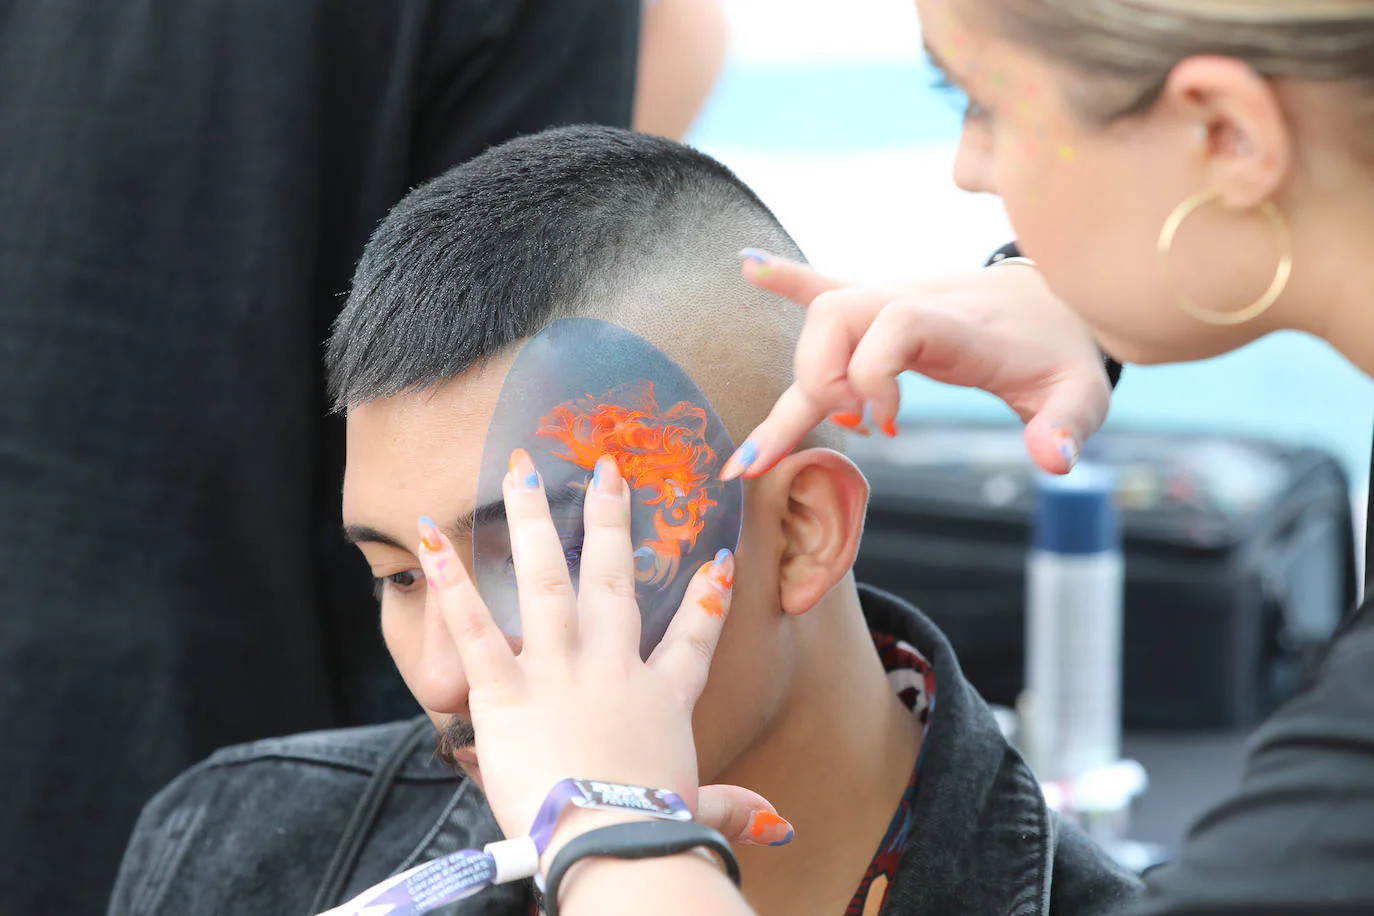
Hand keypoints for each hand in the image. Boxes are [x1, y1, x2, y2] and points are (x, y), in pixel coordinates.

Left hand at [415, 449, 790, 862]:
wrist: (613, 847)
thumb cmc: (654, 836)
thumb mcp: (700, 813)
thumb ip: (731, 807)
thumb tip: (777, 824)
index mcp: (662, 699)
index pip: (693, 638)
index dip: (707, 597)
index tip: (717, 559)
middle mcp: (614, 669)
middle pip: (615, 582)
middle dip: (611, 521)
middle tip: (607, 471)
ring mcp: (560, 672)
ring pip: (548, 580)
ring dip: (533, 522)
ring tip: (521, 472)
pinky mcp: (508, 693)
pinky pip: (476, 629)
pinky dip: (452, 581)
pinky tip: (431, 536)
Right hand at [721, 250, 1112, 478]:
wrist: (1059, 299)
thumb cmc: (1063, 354)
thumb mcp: (1081, 393)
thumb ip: (1067, 424)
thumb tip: (1055, 460)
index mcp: (958, 325)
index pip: (894, 323)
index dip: (872, 374)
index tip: (886, 427)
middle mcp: (916, 300)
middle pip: (838, 316)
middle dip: (822, 380)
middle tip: (856, 429)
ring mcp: (894, 295)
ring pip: (821, 314)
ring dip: (806, 369)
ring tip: (830, 418)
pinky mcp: (881, 300)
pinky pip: (825, 284)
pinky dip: (785, 280)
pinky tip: (747, 267)